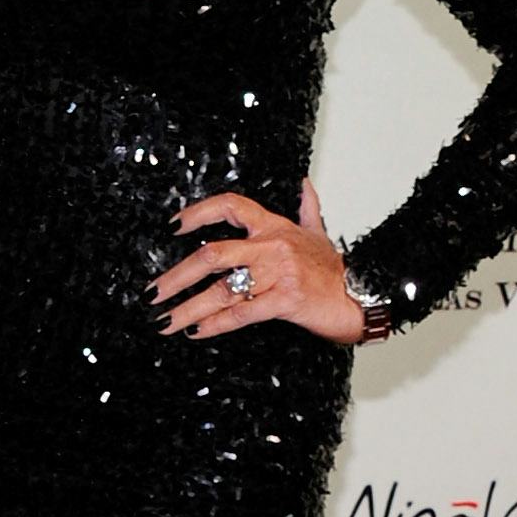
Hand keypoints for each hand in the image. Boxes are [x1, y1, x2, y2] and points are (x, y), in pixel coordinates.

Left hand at [152, 179, 364, 342]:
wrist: (364, 296)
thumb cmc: (335, 269)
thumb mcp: (319, 233)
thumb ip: (307, 208)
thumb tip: (303, 184)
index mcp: (275, 227)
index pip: (232, 206)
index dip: (199, 213)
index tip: (173, 226)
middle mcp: (273, 247)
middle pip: (212, 255)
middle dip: (176, 276)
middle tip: (152, 293)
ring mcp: (279, 273)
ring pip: (222, 290)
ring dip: (187, 308)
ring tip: (164, 321)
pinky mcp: (286, 300)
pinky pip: (242, 313)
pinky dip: (215, 325)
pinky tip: (196, 332)